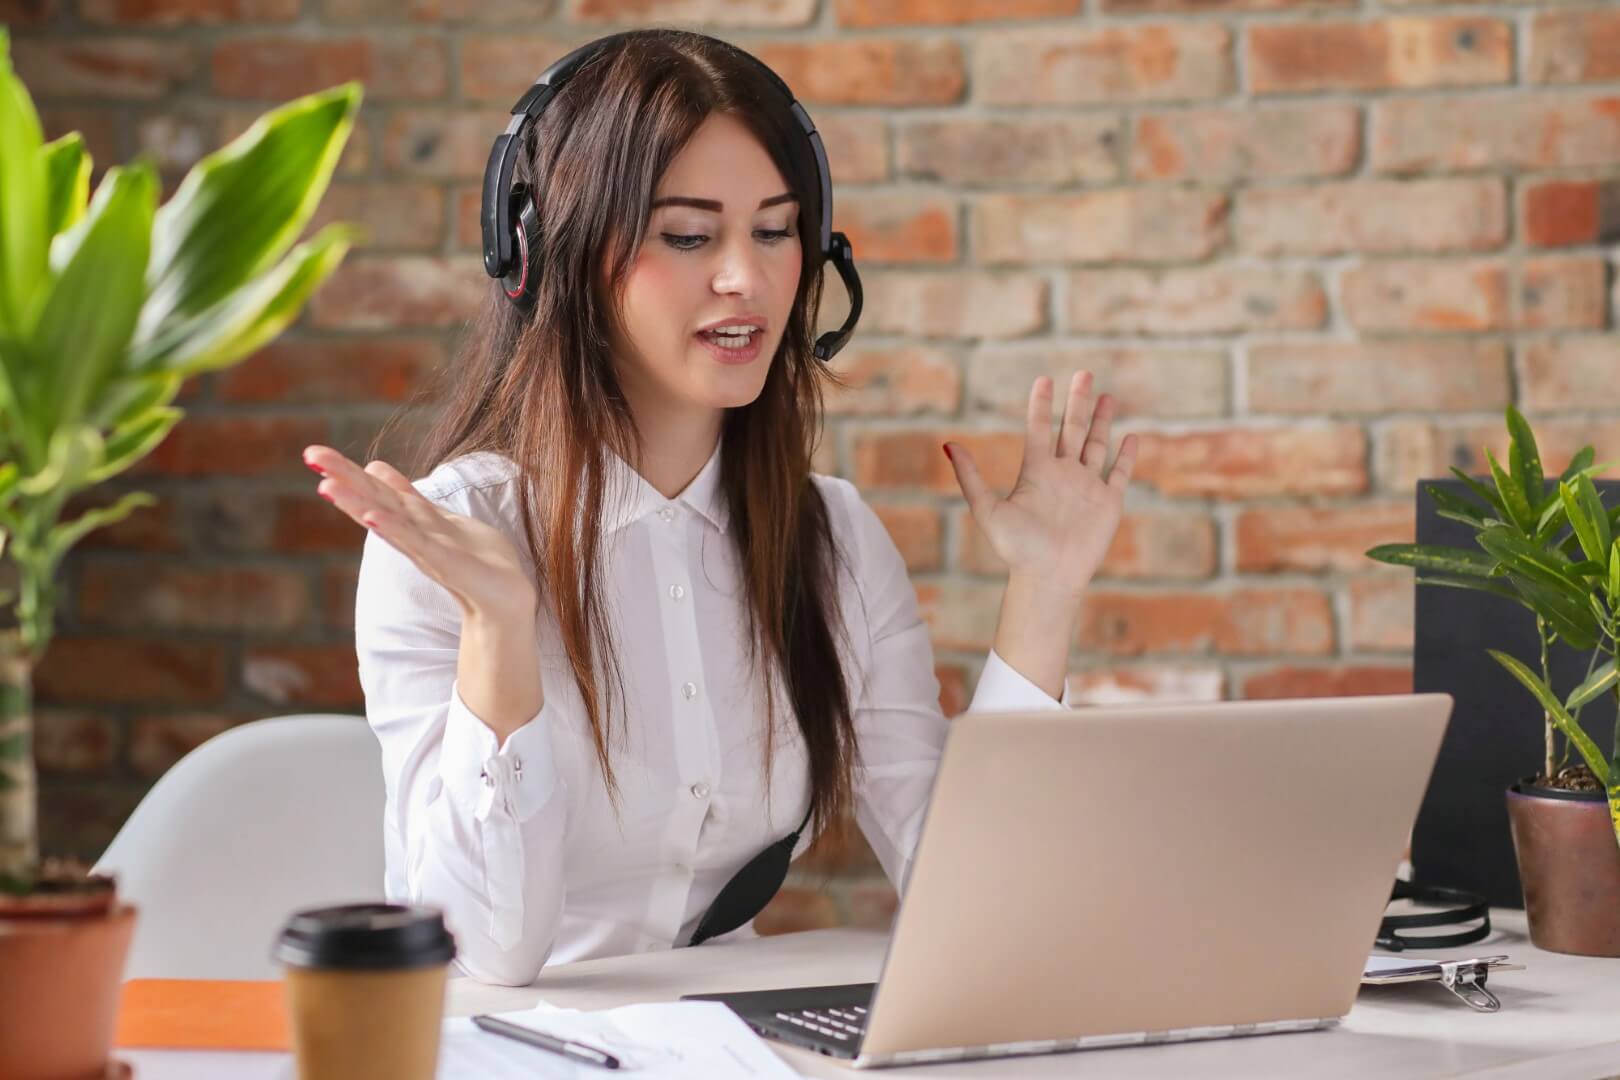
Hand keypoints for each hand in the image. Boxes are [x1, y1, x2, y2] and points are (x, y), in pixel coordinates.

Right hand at [302, 445, 535, 620]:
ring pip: (387, 520)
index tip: (315, 454)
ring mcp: (427, 549)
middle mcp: (414, 533)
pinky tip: (374, 516)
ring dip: (358, 504)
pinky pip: (416, 543)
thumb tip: (376, 467)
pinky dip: (394, 529)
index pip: (378, 490)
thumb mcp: (440, 518)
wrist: (506, 601)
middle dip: (345, 478)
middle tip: (310, 455)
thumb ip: (409, 497)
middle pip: (375, 500)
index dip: (350, 472)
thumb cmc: (477, 560)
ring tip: (327, 485)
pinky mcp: (445, 564)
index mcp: (415, 520)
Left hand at [945, 372, 1136, 598]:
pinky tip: (1131, 437)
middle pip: (1072, 429)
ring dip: (1102, 421)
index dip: (1041, 405)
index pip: (1039, 429)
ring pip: (1096, 445)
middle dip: (1078, 402)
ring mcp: (1087, 487)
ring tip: (1107, 396)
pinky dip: (1127, 456)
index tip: (1044, 379)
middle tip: (1083, 373)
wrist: (1048, 578)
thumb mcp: (987, 509)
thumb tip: (949, 444)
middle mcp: (1063, 475)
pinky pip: (1119, 474)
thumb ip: (970, 477)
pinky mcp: (1107, 503)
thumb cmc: (1016, 549)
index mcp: (1036, 472)